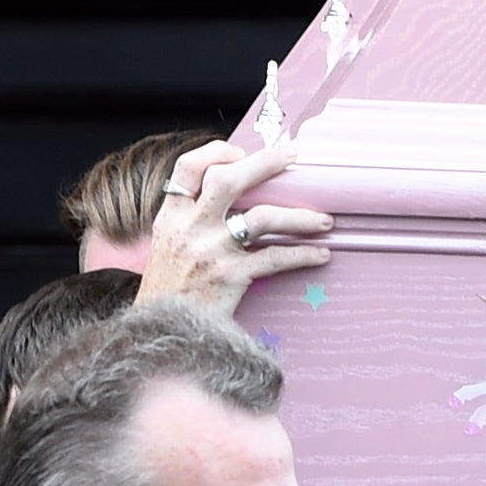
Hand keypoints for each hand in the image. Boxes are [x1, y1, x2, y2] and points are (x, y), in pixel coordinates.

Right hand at [135, 140, 334, 313]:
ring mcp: (210, 251)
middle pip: (228, 179)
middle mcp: (189, 228)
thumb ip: (191, 221)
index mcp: (171, 216)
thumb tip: (230, 201)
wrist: (161, 334)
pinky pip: (275, 258)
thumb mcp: (167, 247)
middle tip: (293, 156)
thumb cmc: (170, 292)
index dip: (215, 152)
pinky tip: (320, 254)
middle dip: (265, 162)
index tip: (240, 151)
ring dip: (298, 216)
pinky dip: (302, 255)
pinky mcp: (231, 277)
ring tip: (324, 220)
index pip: (187, 167)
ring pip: (262, 218)